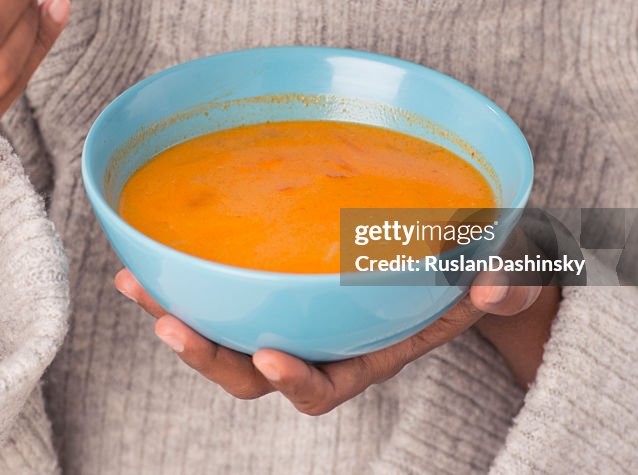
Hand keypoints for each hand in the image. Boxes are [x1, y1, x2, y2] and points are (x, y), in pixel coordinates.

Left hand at [115, 268, 556, 414]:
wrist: (454, 258)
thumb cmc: (477, 270)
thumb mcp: (502, 275)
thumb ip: (504, 282)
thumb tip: (492, 280)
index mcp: (371, 356)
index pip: (327, 387)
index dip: (298, 381)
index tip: (271, 357)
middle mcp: (323, 346)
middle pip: (254, 375)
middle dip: (209, 356)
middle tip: (169, 322)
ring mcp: (293, 318)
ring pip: (225, 334)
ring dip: (175, 313)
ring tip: (133, 282)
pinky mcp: (274, 288)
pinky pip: (222, 294)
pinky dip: (184, 279)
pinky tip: (149, 251)